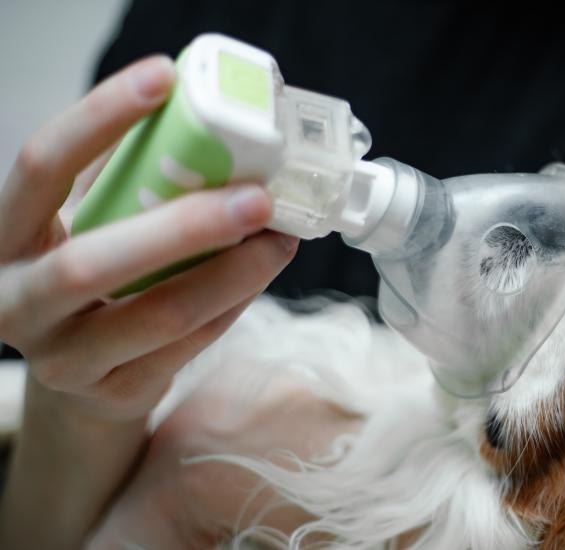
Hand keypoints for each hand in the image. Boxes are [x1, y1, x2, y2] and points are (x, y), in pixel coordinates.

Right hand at [0, 55, 298, 546]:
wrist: (81, 382)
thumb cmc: (95, 280)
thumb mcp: (88, 224)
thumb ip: (126, 183)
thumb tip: (209, 120)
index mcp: (4, 238)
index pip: (39, 167)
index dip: (97, 118)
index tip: (164, 77)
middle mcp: (18, 302)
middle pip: (91, 263)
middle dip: (183, 227)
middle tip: (257, 198)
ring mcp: (64, 359)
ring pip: (158, 315)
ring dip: (232, 273)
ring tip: (279, 238)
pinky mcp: (115, 393)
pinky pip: (188, 345)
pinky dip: (234, 305)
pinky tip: (261, 272)